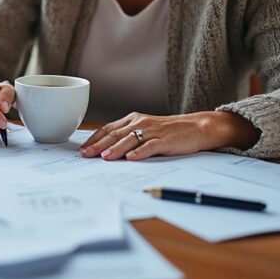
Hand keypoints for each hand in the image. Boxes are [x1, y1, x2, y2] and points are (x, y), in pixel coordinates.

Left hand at [78, 111, 259, 160]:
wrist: (197, 127)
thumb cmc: (169, 131)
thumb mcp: (146, 130)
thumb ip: (128, 137)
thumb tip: (106, 151)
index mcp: (133, 120)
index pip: (108, 129)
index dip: (94, 139)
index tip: (82, 149)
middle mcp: (140, 123)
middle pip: (115, 135)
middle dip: (98, 146)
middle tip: (85, 155)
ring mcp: (153, 131)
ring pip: (130, 140)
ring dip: (115, 149)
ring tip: (103, 157)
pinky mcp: (165, 140)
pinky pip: (150, 146)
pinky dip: (140, 152)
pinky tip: (131, 158)